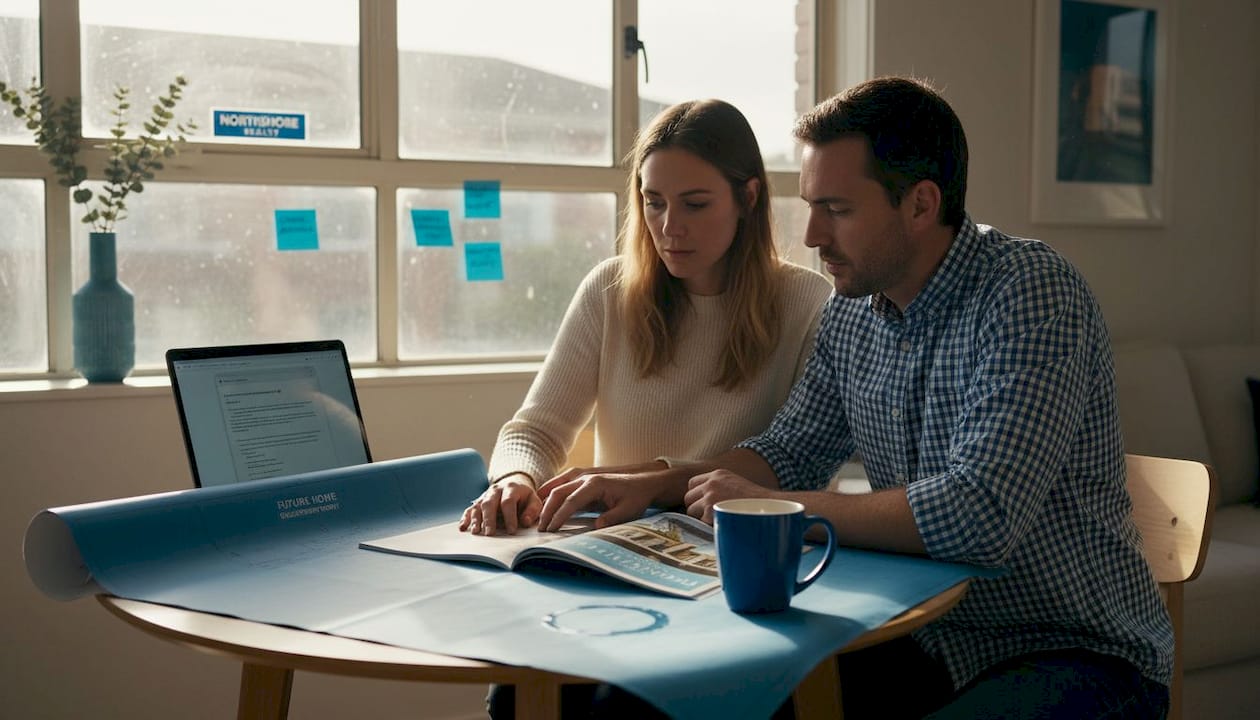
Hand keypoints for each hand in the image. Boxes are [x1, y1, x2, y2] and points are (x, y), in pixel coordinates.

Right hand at [459, 475, 540, 535]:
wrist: (513, 485)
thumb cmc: (524, 498)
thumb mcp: (534, 501)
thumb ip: (532, 510)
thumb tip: (525, 522)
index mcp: (511, 488)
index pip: (508, 502)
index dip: (510, 517)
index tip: (512, 531)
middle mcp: (496, 490)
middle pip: (489, 503)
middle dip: (489, 519)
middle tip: (490, 534)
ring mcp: (485, 496)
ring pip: (478, 506)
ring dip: (476, 520)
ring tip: (476, 532)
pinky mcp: (478, 502)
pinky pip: (469, 509)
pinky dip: (465, 519)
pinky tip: (462, 528)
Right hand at [535, 461, 671, 531]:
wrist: (643, 483)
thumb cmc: (636, 498)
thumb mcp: (628, 511)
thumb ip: (612, 518)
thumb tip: (596, 526)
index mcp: (595, 484)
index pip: (571, 501)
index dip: (560, 515)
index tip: (550, 529)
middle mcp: (586, 478)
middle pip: (559, 492)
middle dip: (547, 510)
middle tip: (539, 527)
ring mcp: (583, 477)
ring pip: (558, 486)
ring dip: (545, 500)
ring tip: (535, 516)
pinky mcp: (583, 481)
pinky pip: (562, 485)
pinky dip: (550, 492)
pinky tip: (541, 501)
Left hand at [684, 469, 778, 523]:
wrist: (769, 508)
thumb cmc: (754, 501)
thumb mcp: (735, 483)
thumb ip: (718, 486)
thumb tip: (701, 498)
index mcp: (717, 475)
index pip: (692, 483)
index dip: (696, 495)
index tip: (703, 503)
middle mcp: (711, 484)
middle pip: (688, 498)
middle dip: (695, 507)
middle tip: (708, 515)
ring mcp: (710, 497)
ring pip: (691, 511)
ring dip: (700, 517)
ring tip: (717, 519)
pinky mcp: (711, 512)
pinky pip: (700, 522)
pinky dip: (709, 526)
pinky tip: (723, 524)